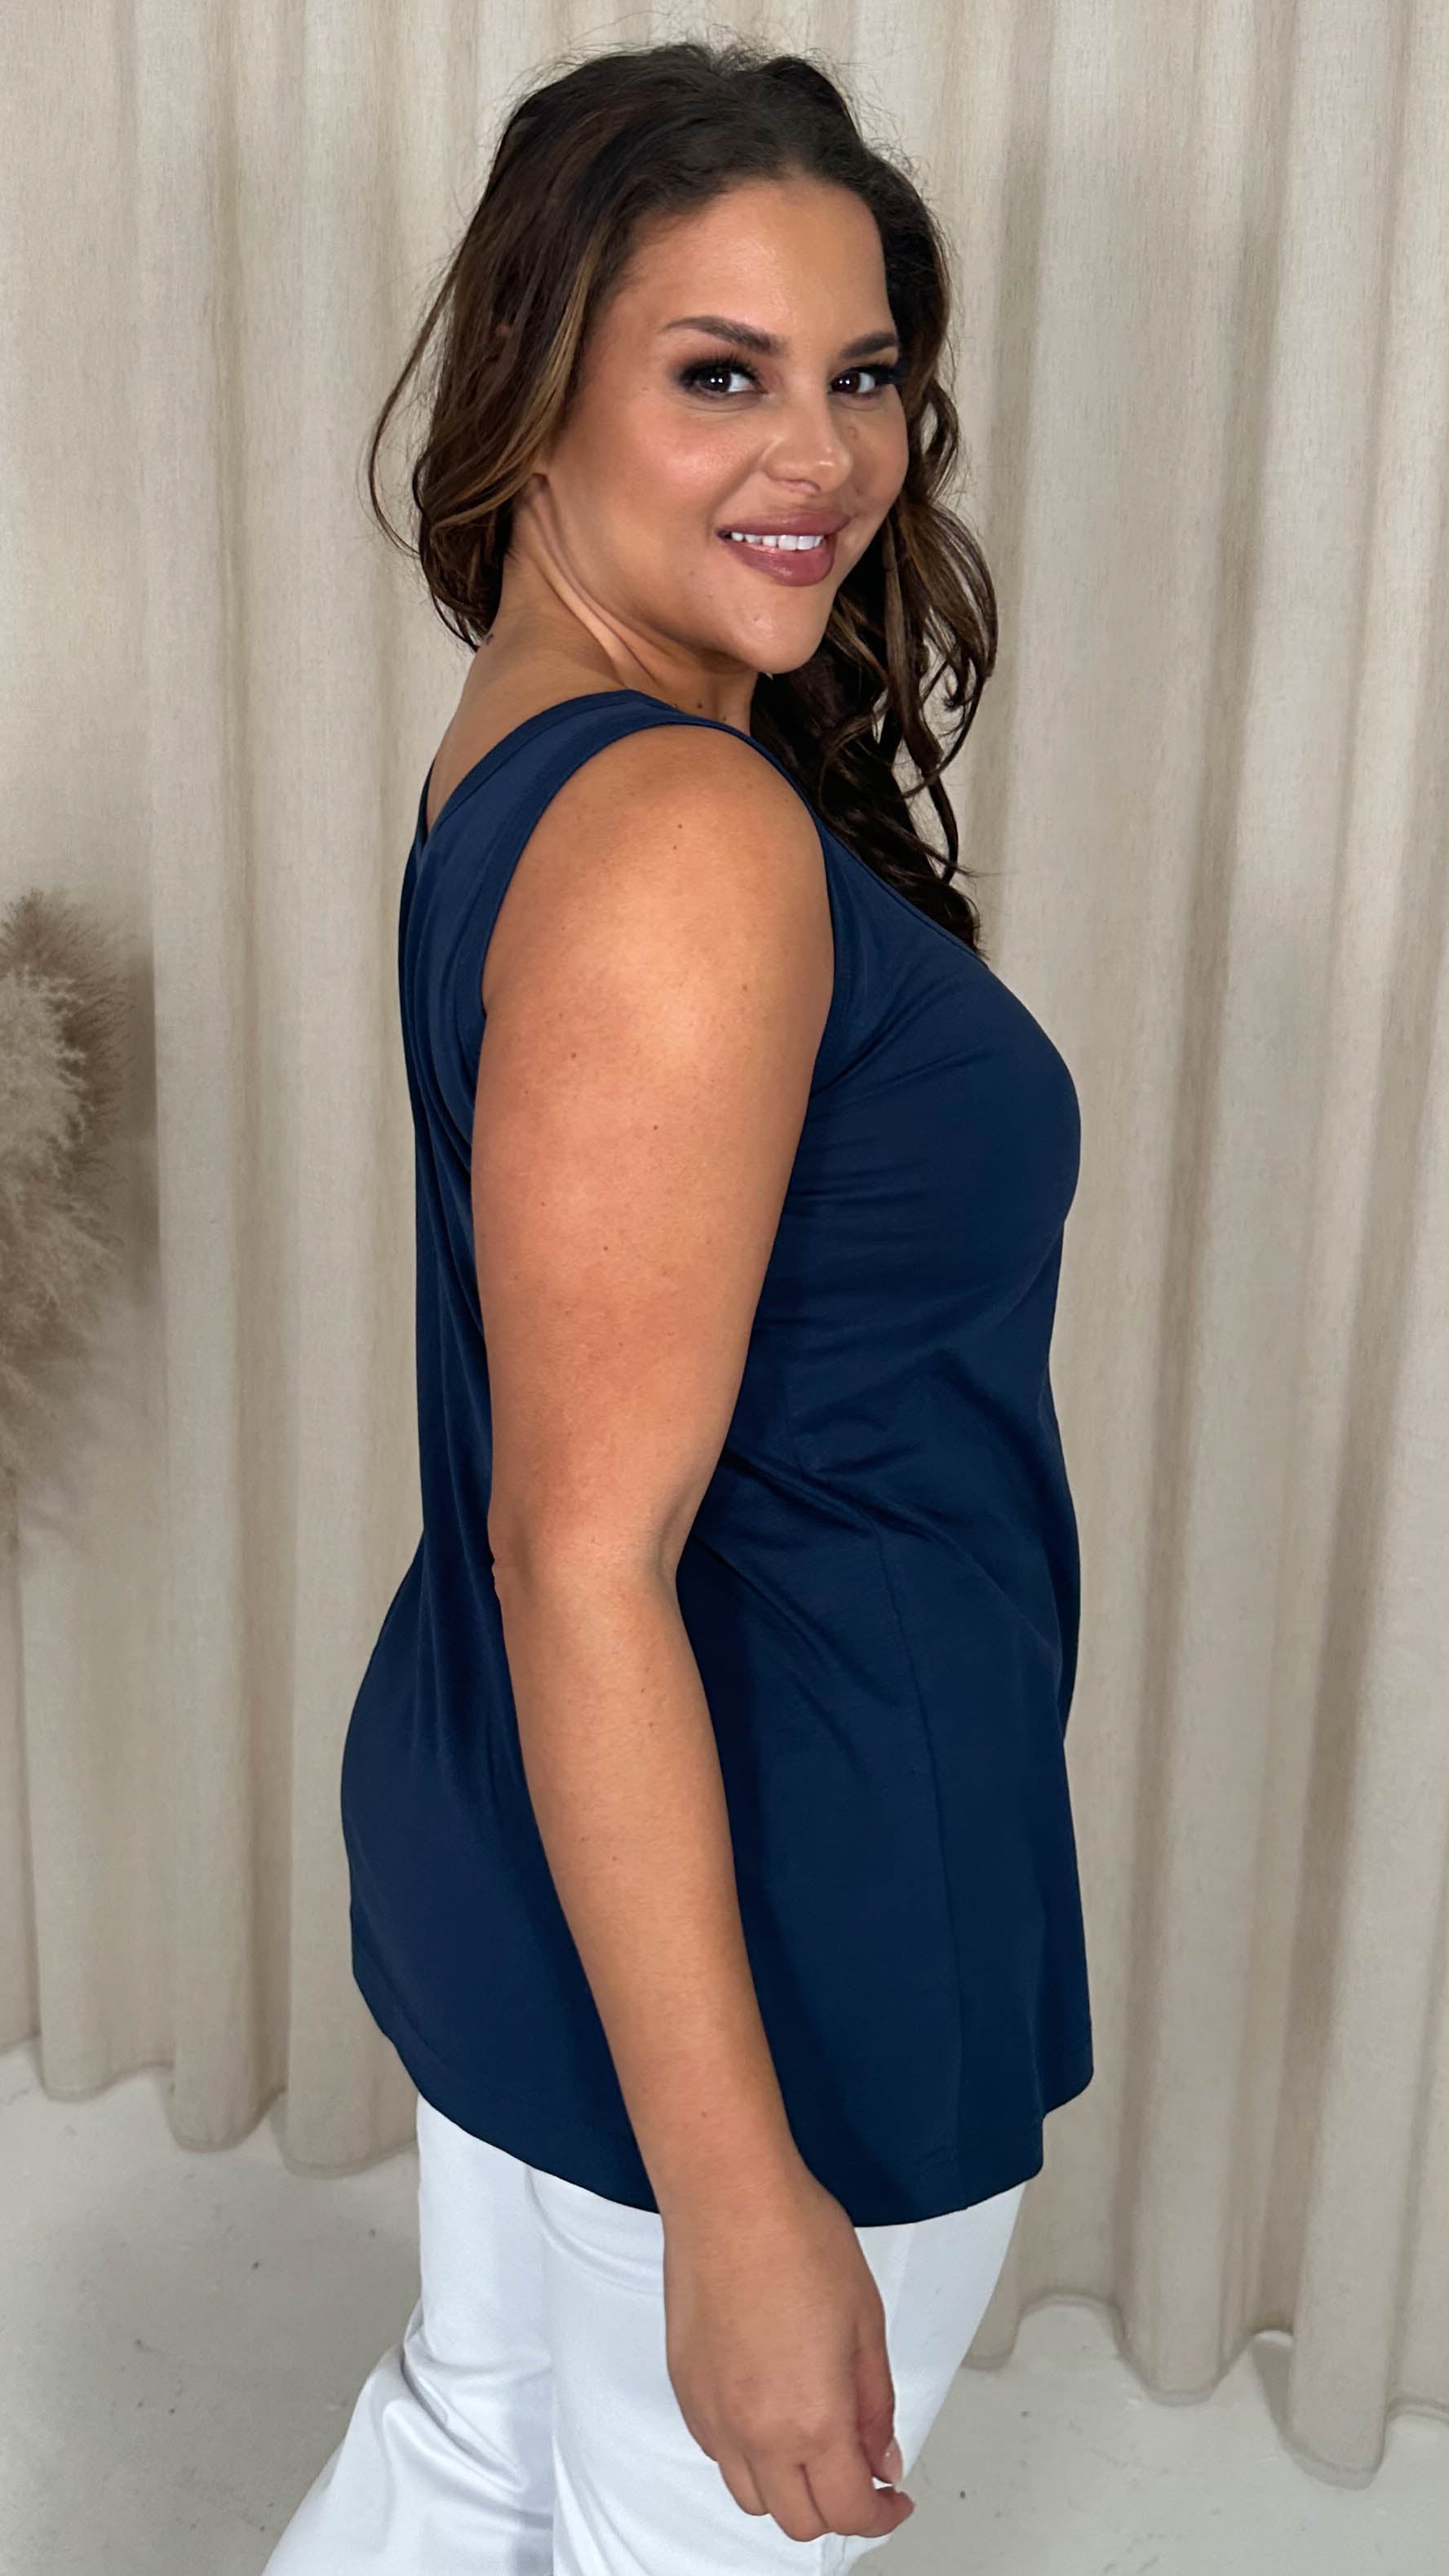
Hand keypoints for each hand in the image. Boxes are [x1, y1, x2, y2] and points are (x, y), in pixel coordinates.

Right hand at [660, 2157, 914, 2545]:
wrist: (730, 2197)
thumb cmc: (798, 2239)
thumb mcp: (866, 2323)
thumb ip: (875, 2405)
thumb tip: (882, 2458)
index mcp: (813, 2420)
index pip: (847, 2511)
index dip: (881, 2515)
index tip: (895, 2498)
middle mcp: (755, 2432)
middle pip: (796, 2521)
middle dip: (836, 2510)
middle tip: (860, 2472)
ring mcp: (712, 2415)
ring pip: (750, 2497)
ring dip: (787, 2488)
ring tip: (813, 2444)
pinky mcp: (684, 2390)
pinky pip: (717, 2453)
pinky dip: (748, 2455)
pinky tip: (770, 2411)